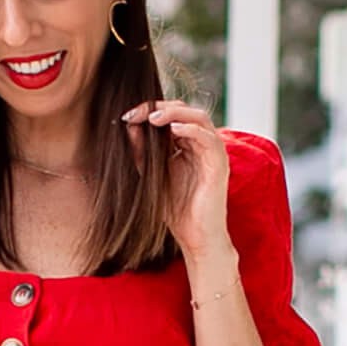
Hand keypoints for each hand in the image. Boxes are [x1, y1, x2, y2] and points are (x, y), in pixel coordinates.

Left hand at [120, 98, 230, 260]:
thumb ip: (142, 152)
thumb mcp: (152, 176)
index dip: (150, 111)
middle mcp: (201, 144)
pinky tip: (173, 131)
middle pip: (184, 110)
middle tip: (137, 113)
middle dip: (159, 108)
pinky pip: (208, 138)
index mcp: (187, 145)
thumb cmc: (176, 211)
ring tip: (153, 118)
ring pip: (198, 118)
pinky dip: (191, 130)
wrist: (195, 238)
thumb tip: (129, 126)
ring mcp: (212, 152)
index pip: (171, 116)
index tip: (127, 116)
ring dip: (175, 114)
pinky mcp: (219, 164)